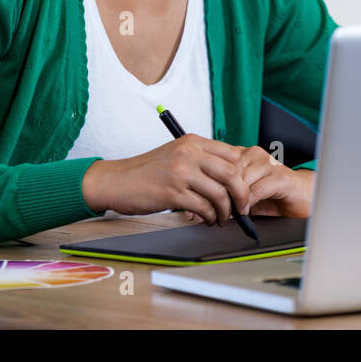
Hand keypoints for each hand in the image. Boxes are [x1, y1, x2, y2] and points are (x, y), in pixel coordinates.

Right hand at [80, 134, 252, 225]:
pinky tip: (208, 220)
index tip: (244, 188)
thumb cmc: (148, 171)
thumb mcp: (176, 155)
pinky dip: (210, 217)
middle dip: (241, 195)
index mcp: (192, 141)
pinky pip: (203, 208)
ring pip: (220, 194)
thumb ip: (201, 159)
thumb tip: (232, 176)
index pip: (232, 154)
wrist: (117, 180)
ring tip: (222, 218)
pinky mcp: (173, 193)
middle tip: (242, 208)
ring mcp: (180, 172)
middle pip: (232, 173)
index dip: (243, 174)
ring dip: (226, 211)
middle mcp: (188, 153)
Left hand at [183, 146, 314, 222]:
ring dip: (232, 198)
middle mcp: (255, 155)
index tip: (197, 198)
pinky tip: (244, 210)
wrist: (302, 196)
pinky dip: (248, 201)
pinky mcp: (280, 177)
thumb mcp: (243, 196)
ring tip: (226, 212)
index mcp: (243, 155)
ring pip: (240, 179)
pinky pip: (257, 188)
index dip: (207, 181)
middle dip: (218, 191)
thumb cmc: (273, 195)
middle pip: (227, 170)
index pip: (218, 162)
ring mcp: (268, 163)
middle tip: (210, 209)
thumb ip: (224, 198)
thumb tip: (197, 210)